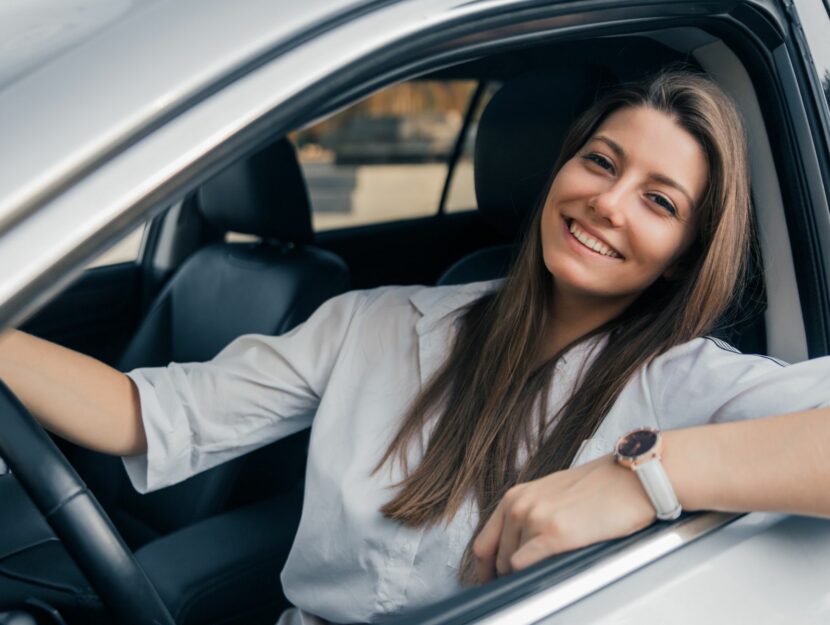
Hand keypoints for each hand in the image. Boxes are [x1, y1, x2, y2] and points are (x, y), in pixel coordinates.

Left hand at [472, 454, 655, 582]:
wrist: (631, 479)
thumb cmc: (599, 489)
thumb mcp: (550, 495)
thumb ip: (529, 517)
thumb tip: (518, 552)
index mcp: (515, 497)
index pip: (484, 543)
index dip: (485, 570)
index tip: (493, 584)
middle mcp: (519, 506)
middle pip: (498, 559)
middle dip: (508, 578)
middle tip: (524, 587)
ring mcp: (535, 518)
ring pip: (512, 566)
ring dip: (525, 577)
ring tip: (547, 577)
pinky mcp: (554, 534)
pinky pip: (526, 567)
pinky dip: (532, 578)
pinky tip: (546, 578)